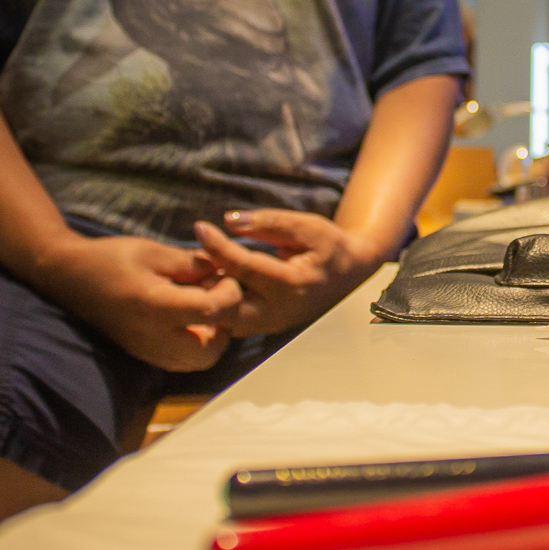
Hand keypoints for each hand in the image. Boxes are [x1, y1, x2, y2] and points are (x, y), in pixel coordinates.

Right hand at [29, 234, 241, 372]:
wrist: (69, 276)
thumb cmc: (111, 258)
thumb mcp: (154, 252)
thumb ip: (192, 264)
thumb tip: (223, 270)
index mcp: (155, 306)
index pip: (210, 311)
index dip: (229, 294)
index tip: (225, 276)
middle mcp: (153, 337)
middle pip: (211, 350)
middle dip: (226, 324)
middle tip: (220, 298)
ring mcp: (148, 351)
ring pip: (200, 361)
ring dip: (214, 337)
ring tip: (207, 308)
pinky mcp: (145, 355)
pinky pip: (183, 362)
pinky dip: (198, 345)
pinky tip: (191, 319)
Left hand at [192, 210, 387, 336]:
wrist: (352, 273)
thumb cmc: (330, 246)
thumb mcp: (307, 226)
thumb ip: (269, 223)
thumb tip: (229, 221)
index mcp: (293, 284)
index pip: (244, 266)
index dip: (218, 246)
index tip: (200, 227)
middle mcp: (281, 311)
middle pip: (229, 306)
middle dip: (208, 284)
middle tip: (196, 257)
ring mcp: (273, 325)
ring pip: (227, 321)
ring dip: (212, 297)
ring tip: (202, 269)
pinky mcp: (267, 328)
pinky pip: (233, 322)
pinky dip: (220, 304)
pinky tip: (215, 281)